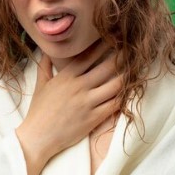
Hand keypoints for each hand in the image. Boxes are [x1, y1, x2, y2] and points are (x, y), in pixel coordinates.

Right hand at [16, 41, 122, 174]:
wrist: (38, 137)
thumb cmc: (38, 112)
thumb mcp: (40, 85)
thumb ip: (45, 66)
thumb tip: (46, 51)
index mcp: (66, 76)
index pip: (89, 55)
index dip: (104, 45)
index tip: (114, 37)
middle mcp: (79, 86)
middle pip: (107, 67)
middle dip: (121, 57)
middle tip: (132, 49)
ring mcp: (87, 103)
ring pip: (115, 85)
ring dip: (127, 76)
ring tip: (136, 69)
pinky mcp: (93, 118)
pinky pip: (114, 104)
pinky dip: (124, 97)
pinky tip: (131, 91)